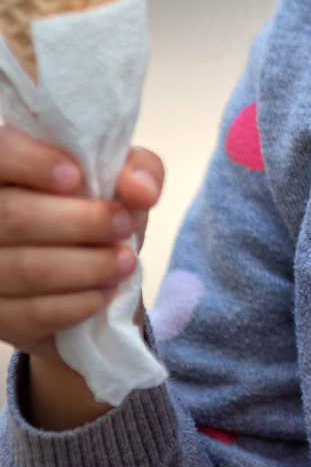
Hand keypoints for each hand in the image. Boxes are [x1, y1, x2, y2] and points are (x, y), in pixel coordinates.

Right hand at [0, 126, 163, 429]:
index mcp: (6, 170)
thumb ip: (138, 168)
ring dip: (88, 267)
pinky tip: (104, 293)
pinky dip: (76, 303)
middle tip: (123, 226)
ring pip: (28, 268)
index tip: (75, 176)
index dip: (31, 162)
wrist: (89, 271)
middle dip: (82, 223)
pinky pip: (31, 313)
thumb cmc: (97, 211)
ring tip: (125, 263)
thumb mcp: (123, 178)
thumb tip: (141, 189)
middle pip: (15, 217)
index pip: (1, 153)